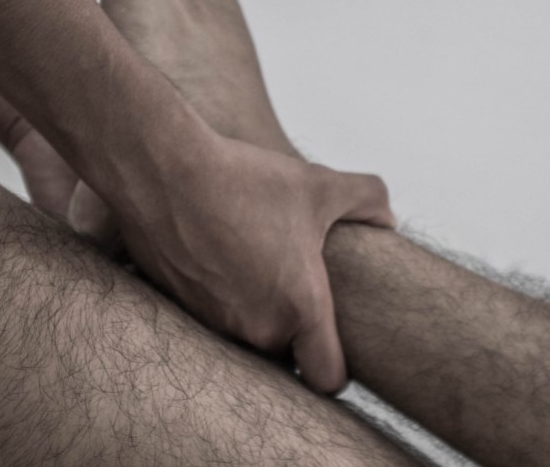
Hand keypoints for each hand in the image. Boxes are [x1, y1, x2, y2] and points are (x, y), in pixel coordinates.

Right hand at [76, 131, 393, 392]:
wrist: (162, 170)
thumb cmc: (244, 178)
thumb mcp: (318, 183)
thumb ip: (369, 200)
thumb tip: (388, 219)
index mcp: (298, 307)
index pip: (329, 379)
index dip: (337, 365)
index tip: (332, 337)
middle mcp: (255, 328)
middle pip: (286, 358)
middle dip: (292, 331)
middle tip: (291, 283)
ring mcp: (213, 323)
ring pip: (246, 338)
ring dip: (253, 313)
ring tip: (252, 264)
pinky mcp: (179, 310)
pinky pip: (211, 319)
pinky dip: (219, 299)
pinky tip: (217, 258)